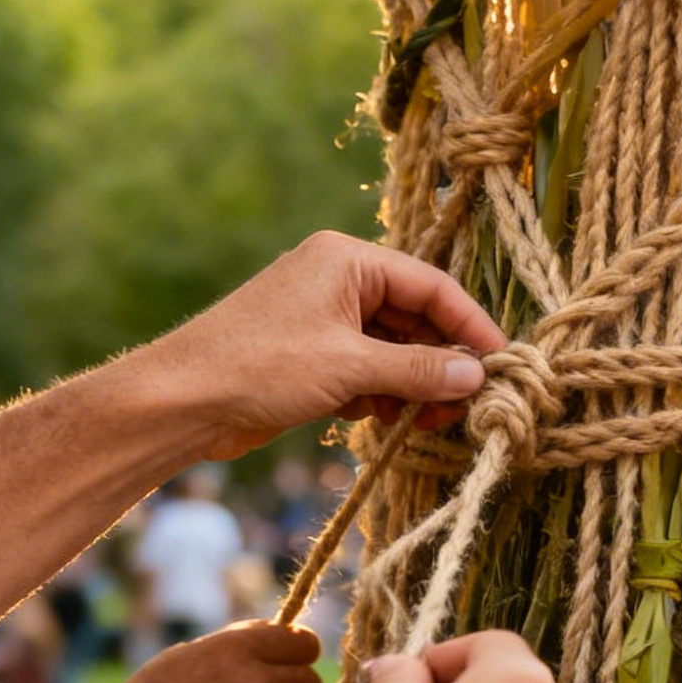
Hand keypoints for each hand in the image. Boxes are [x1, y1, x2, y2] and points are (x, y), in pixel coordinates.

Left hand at [144, 232, 505, 460]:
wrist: (180, 401)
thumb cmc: (259, 366)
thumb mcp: (348, 366)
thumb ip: (416, 368)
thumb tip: (476, 374)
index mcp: (347, 259)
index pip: (431, 286)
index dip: (470, 325)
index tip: (502, 363)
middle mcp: (337, 280)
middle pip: (414, 318)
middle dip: (441, 361)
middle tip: (469, 404)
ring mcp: (322, 320)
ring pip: (391, 349)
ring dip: (413, 384)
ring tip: (432, 421)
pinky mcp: (310, 357)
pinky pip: (365, 370)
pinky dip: (381, 394)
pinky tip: (388, 422)